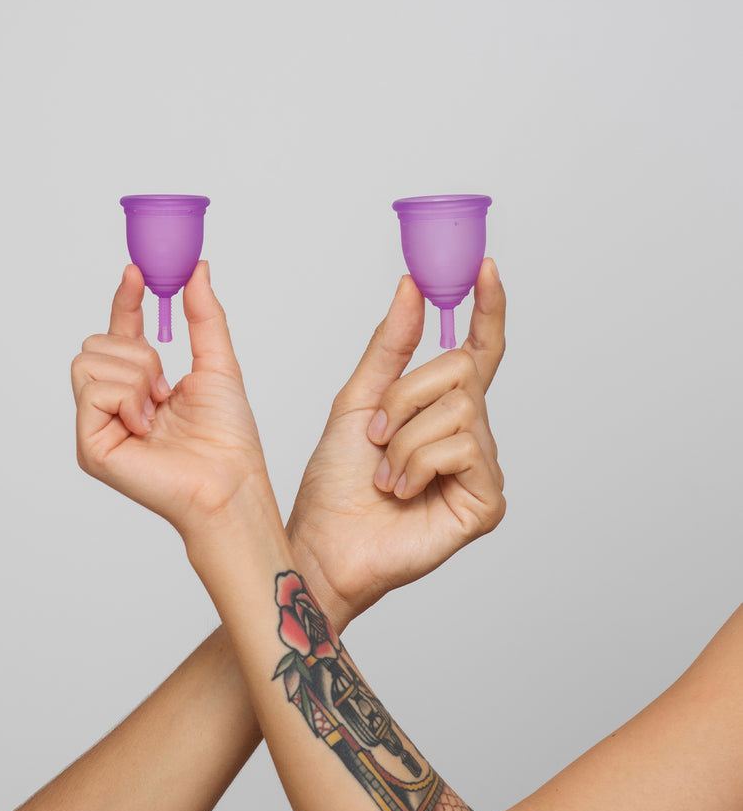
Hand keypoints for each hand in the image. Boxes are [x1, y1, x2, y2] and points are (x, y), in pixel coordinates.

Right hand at [71, 262, 270, 542]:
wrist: (230, 482)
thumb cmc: (228, 439)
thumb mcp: (217, 364)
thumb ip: (204, 316)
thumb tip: (199, 269)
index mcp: (140, 387)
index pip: (120, 332)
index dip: (124, 301)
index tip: (136, 272)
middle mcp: (113, 406)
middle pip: (94, 342)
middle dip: (138, 355)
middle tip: (166, 389)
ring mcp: (97, 426)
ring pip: (88, 361)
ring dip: (136, 378)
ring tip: (158, 412)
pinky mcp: (90, 446)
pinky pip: (92, 391)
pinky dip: (127, 400)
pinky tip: (146, 427)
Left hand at [287, 259, 505, 630]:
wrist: (324, 541)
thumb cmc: (335, 483)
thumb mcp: (357, 401)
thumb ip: (390, 346)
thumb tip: (412, 286)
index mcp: (441, 410)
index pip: (477, 352)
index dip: (487, 310)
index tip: (484, 268)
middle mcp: (470, 436)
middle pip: (461, 372)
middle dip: (405, 398)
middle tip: (376, 437)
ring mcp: (481, 470)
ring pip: (459, 410)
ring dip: (404, 440)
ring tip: (385, 476)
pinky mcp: (486, 502)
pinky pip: (463, 449)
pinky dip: (418, 465)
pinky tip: (401, 493)